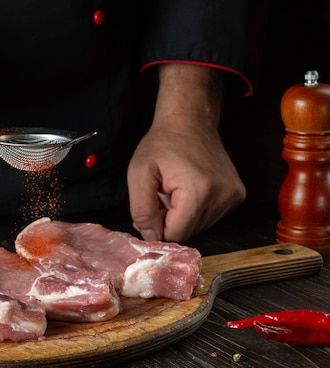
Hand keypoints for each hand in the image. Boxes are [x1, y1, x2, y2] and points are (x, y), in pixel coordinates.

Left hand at [127, 64, 245, 241]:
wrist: (190, 120)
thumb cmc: (161, 144)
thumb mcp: (139, 174)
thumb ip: (141, 210)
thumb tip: (151, 238)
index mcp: (199, 192)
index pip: (176, 234)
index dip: (158, 225)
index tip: (153, 204)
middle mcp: (222, 196)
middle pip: (188, 232)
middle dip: (170, 218)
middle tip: (164, 192)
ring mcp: (234, 196)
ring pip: (199, 226)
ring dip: (183, 214)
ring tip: (177, 188)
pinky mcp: (238, 195)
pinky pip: (210, 217)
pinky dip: (196, 209)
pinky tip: (190, 188)